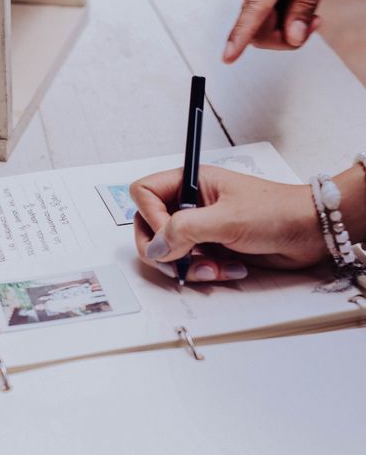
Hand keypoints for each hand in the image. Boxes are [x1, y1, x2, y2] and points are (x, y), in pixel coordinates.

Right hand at [130, 166, 326, 282]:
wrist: (311, 232)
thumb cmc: (277, 212)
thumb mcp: (227, 218)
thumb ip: (184, 230)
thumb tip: (155, 247)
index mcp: (191, 182)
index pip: (144, 194)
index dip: (150, 217)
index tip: (169, 236)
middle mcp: (190, 203)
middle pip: (149, 226)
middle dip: (163, 250)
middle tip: (179, 264)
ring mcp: (199, 226)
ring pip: (169, 250)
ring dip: (188, 266)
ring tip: (214, 268)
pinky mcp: (210, 246)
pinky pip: (190, 263)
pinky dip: (204, 272)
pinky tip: (229, 269)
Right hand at [223, 0, 324, 63]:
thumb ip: (303, 7)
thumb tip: (294, 37)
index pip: (250, 18)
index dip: (238, 40)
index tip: (228, 57)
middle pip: (258, 33)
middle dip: (284, 38)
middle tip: (311, 25)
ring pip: (260, 27)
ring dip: (285, 27)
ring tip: (310, 14)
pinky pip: (262, 16)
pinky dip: (280, 17)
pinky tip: (294, 5)